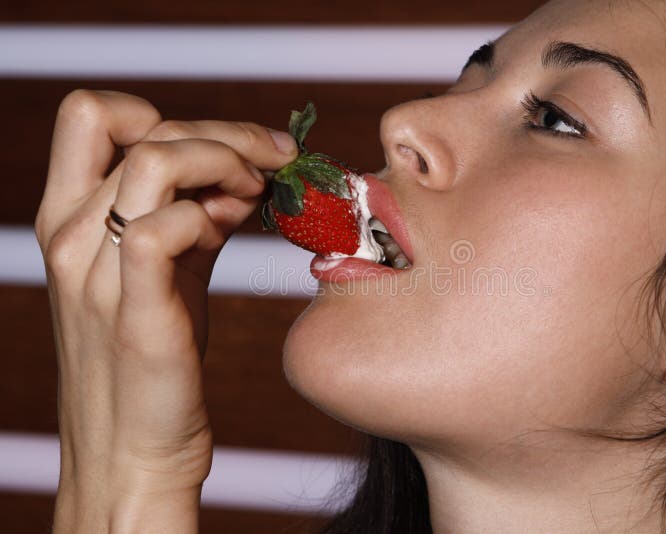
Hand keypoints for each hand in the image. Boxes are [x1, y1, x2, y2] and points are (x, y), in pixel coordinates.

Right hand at [35, 90, 297, 517]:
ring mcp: (94, 271)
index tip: (223, 149)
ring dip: (225, 163)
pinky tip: (232, 233)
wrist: (135, 448)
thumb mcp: (169, 269)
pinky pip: (162, 225)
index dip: (162, 114)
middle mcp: (68, 233)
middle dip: (226, 134)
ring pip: (155, 161)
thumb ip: (194, 215)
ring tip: (258, 195)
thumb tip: (242, 172)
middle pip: (142, 128)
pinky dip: (210, 216)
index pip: (90, 113)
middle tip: (274, 163)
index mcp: (70, 217)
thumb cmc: (158, 354)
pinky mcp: (133, 310)